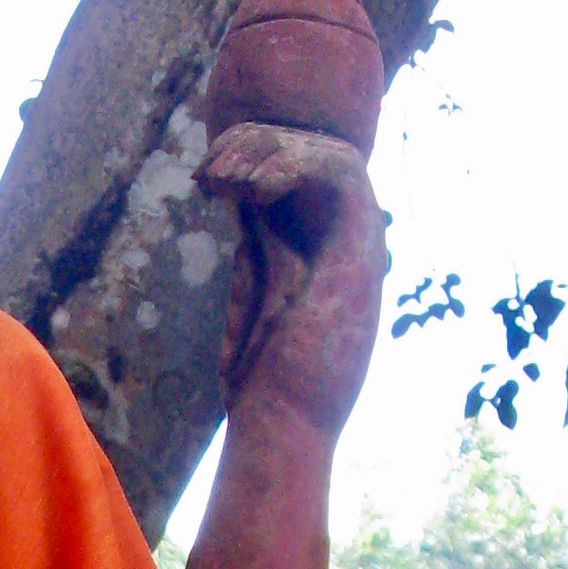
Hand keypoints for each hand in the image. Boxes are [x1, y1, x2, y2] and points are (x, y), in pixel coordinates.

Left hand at [197, 123, 384, 442]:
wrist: (284, 424)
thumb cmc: (261, 381)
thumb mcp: (253, 296)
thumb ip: (257, 248)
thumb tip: (231, 198)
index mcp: (322, 249)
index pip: (301, 170)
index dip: (254, 156)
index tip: (206, 180)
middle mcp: (345, 241)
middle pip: (316, 150)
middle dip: (257, 145)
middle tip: (209, 175)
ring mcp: (357, 245)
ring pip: (333, 151)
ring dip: (271, 150)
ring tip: (223, 179)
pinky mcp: (361, 250)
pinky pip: (343, 172)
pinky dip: (292, 165)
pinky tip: (248, 192)